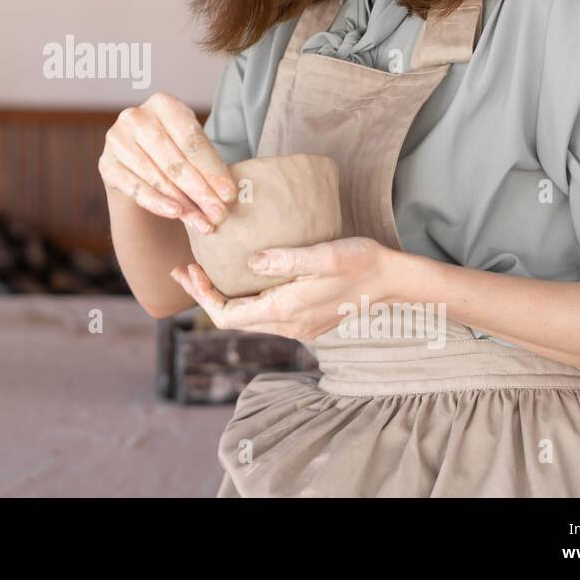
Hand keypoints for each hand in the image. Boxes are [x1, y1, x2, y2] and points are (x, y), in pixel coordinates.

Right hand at [98, 91, 235, 234]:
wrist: (136, 162)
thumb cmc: (172, 150)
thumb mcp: (191, 146)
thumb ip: (207, 164)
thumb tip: (227, 194)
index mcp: (163, 103)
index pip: (191, 140)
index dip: (212, 169)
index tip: (229, 194)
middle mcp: (136, 117)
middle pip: (174, 160)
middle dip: (200, 190)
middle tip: (218, 213)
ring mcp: (116, 140)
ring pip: (155, 176)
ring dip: (182, 203)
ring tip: (202, 221)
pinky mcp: (106, 164)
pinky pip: (135, 188)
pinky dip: (157, 204)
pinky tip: (176, 214)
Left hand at [168, 237, 397, 340]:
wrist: (394, 280)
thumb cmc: (362, 262)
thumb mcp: (326, 254)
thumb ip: (287, 258)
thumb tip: (250, 261)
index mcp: (287, 311)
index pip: (228, 316)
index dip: (203, 297)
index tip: (190, 270)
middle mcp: (289, 325)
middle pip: (233, 319)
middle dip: (205, 296)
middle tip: (186, 269)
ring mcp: (298, 326)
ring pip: (248, 318)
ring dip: (223, 298)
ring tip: (205, 271)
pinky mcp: (305, 319)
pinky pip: (264, 314)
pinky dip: (244, 298)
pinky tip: (241, 277)